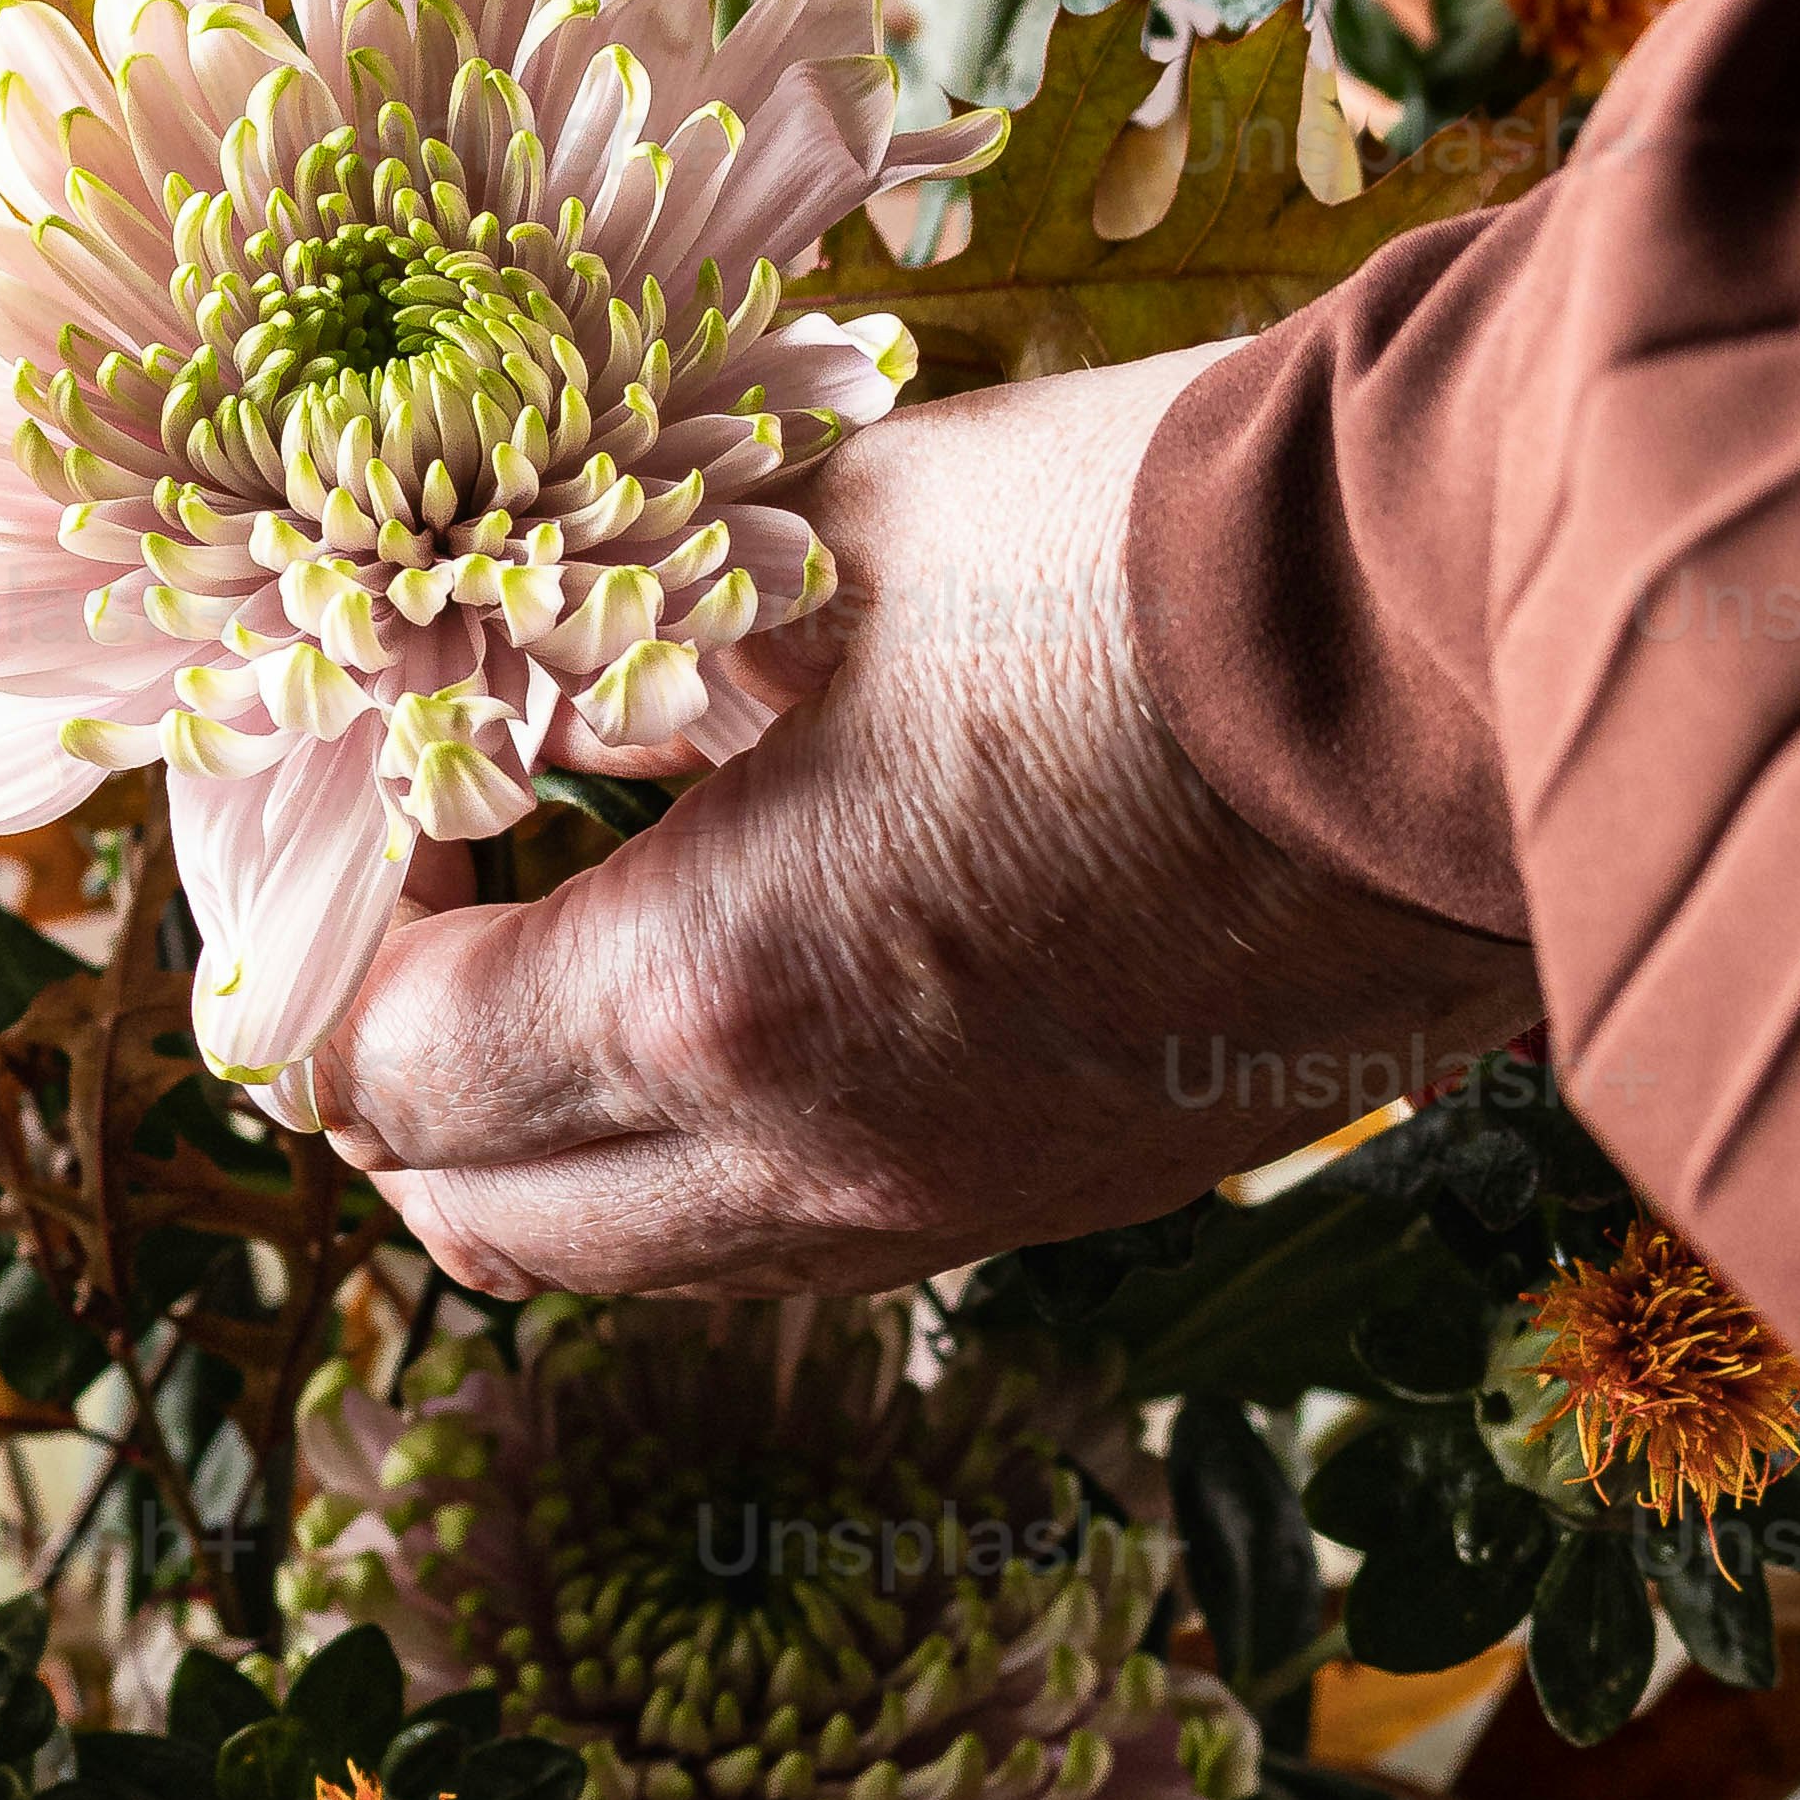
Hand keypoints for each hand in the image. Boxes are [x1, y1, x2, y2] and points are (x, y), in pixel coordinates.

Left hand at [313, 352, 1540, 1295]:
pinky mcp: (1072, 1191)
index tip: (344, 815)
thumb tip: (473, 685)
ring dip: (557, 1129)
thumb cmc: (1149, 553)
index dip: (312, 949)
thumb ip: (598, 648)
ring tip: (565, 935)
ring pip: (648, 1253)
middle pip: (479, 1220)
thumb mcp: (803, 546)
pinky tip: (762, 966)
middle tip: (418, 899)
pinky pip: (812, 1229)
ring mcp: (958, 1206)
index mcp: (710, 1003)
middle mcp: (817, 1166)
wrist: (1486, 632)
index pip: (376, 1073)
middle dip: (401, 1076)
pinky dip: (721, 1142)